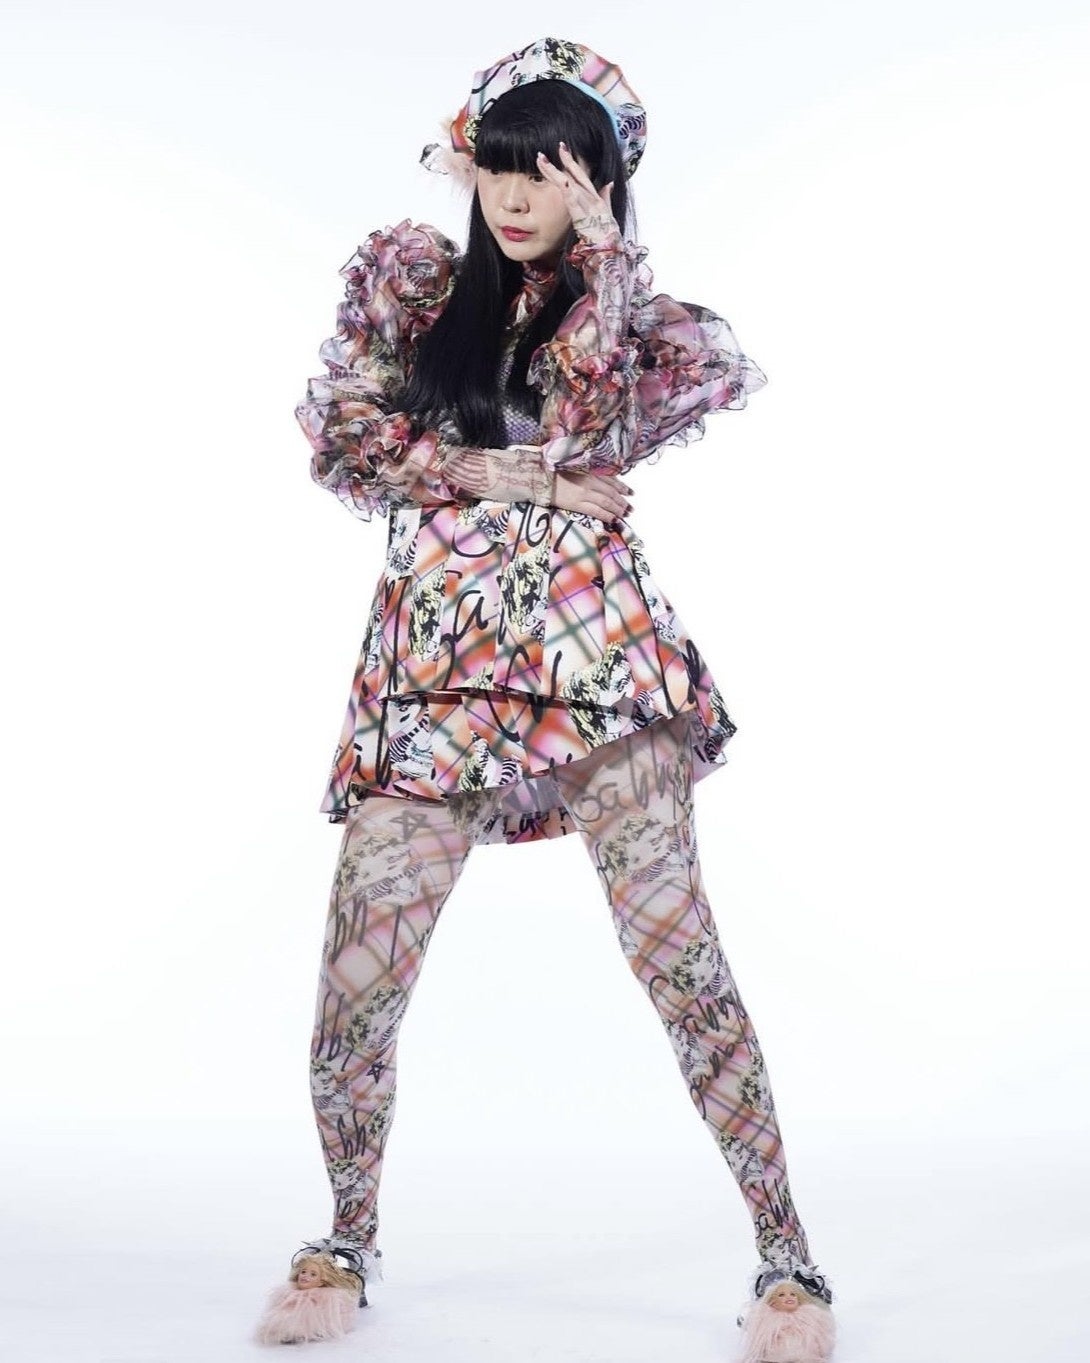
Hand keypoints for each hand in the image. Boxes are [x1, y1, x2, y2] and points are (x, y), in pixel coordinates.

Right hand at [441, 444, 632, 521]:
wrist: (531, 476)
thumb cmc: (541, 467)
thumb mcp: (559, 462)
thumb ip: (570, 465)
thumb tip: (573, 464)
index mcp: (583, 469)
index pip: (607, 478)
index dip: (620, 485)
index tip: (629, 491)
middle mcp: (586, 479)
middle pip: (610, 491)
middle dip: (621, 500)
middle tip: (630, 507)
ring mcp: (582, 491)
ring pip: (606, 501)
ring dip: (617, 508)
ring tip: (625, 514)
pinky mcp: (576, 503)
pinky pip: (596, 510)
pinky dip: (606, 515)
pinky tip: (613, 520)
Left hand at [535, 142, 617, 244]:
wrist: (610, 249)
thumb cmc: (608, 235)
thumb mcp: (608, 214)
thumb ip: (606, 197)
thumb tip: (609, 184)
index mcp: (594, 197)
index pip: (581, 175)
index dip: (571, 162)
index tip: (562, 150)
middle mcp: (591, 197)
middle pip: (574, 174)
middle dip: (563, 159)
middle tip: (549, 149)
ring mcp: (587, 203)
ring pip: (568, 182)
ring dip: (553, 171)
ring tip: (541, 159)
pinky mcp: (582, 213)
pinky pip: (571, 198)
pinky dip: (565, 187)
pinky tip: (557, 177)